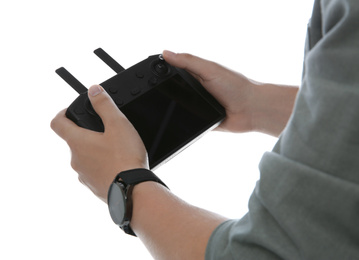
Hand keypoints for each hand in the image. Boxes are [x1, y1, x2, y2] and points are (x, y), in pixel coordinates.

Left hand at [51, 85, 147, 201]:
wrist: (133, 191)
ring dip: (95, 152)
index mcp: (77, 142)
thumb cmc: (125, 158)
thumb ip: (104, 105)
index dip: (62, 114)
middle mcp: (76, 160)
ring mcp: (83, 175)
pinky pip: (94, 173)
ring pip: (85, 158)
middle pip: (74, 141)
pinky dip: (102, 167)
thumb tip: (93, 90)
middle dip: (87, 134)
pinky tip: (118, 166)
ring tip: (115, 150)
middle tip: (106, 132)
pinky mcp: (93, 187)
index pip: (57, 123)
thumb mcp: (118, 124)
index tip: (71, 112)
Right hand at [162, 51, 298, 135]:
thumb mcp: (210, 70)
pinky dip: (182, 121)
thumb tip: (166, 53)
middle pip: (173, 90)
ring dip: (174, 108)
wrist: (251, 110)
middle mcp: (197, 89)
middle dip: (165, 93)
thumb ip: (188, 62)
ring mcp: (198, 105)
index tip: (151, 73)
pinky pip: (187, 121)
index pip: (174, 70)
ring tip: (167, 109)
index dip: (163, 71)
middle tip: (156, 95)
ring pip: (178, 107)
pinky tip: (178, 121)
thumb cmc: (236, 86)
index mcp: (197, 74)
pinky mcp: (201, 120)